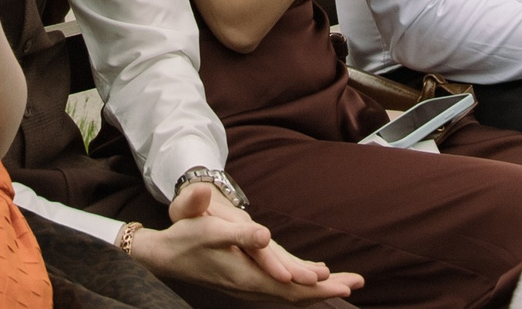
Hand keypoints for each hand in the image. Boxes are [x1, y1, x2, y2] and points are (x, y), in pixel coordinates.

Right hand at [129, 184, 359, 300]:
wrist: (166, 256)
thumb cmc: (187, 237)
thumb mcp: (205, 227)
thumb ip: (235, 231)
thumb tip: (262, 233)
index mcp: (244, 274)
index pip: (285, 285)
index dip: (310, 284)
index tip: (335, 282)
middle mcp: (250, 286)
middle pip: (294, 294)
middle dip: (326, 290)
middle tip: (356, 283)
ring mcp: (250, 287)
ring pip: (290, 294)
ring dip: (319, 290)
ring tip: (348, 283)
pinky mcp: (250, 282)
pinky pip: (282, 289)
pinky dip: (303, 287)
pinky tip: (318, 279)